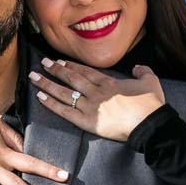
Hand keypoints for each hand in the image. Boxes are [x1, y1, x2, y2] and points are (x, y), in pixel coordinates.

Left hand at [29, 58, 164, 141]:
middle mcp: (96, 92)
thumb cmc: (151, 103)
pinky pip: (65, 111)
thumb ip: (143, 71)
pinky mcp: (88, 121)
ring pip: (64, 92)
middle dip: (56, 70)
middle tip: (43, 63)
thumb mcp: (150, 81)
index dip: (72, 66)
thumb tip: (138, 67)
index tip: (61, 62)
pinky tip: (40, 97)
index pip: (86, 72)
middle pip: (72, 78)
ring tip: (34, 77)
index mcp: (109, 83)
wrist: (149, 122)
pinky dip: (52, 104)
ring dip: (48, 84)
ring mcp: (90, 106)